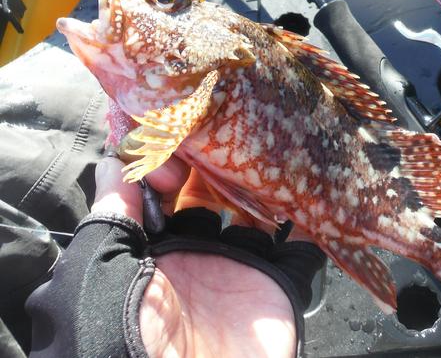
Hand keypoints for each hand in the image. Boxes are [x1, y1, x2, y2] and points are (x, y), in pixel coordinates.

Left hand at [93, 157, 297, 357]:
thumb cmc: (120, 337)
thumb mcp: (97, 274)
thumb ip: (109, 217)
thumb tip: (115, 162)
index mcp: (150, 251)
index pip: (164, 194)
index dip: (172, 165)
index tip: (180, 149)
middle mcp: (195, 256)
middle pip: (214, 197)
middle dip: (223, 166)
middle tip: (233, 136)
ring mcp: (237, 271)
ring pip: (257, 216)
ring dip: (266, 188)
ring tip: (273, 155)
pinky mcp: (274, 289)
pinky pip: (300, 253)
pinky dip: (310, 227)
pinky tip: (310, 197)